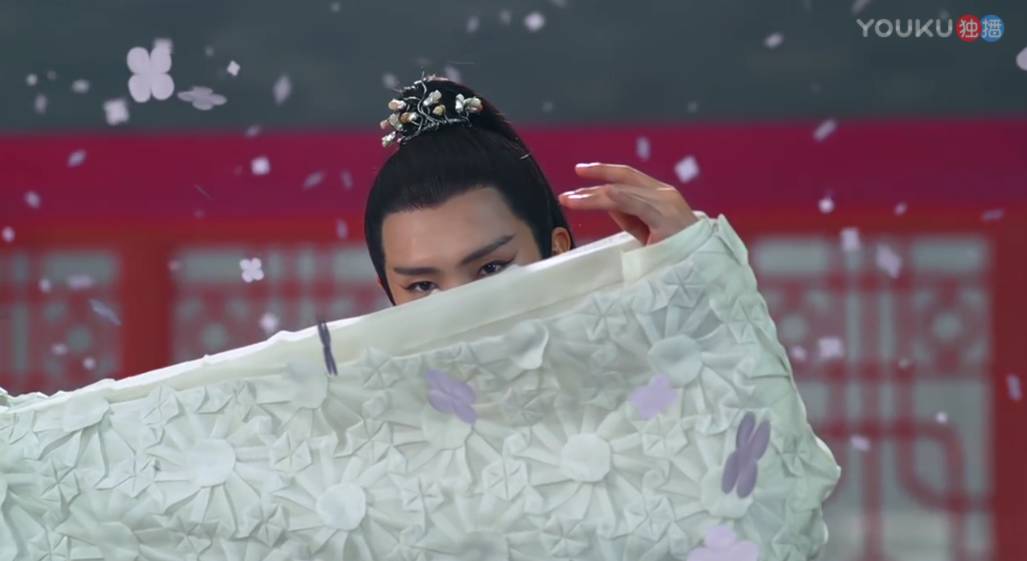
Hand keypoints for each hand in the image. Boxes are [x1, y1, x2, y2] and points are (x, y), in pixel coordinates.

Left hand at [558, 162, 697, 244]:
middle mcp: (663, 193)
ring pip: (622, 191)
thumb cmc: (677, 253)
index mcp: (660, 195)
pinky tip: (599, 196)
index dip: (603, 173)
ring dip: (593, 196)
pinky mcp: (665, 217)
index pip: (628, 178)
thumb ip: (630, 216)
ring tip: (571, 200)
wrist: (703, 270)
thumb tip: (606, 204)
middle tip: (567, 191)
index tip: (580, 174)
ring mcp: (666, 203)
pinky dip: (616, 198)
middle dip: (594, 178)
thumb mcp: (648, 231)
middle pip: (623, 177)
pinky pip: (636, 203)